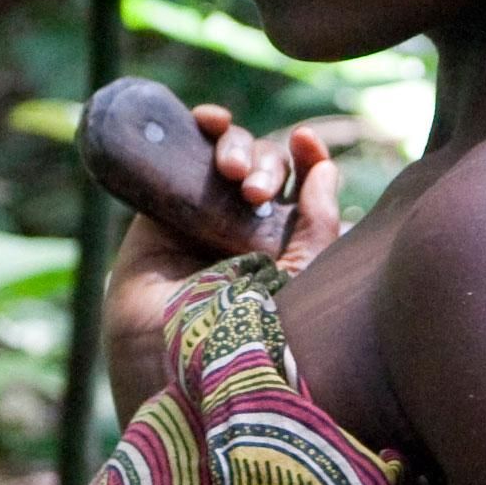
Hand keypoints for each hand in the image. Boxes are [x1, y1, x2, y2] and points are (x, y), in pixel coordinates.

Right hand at [101, 111, 342, 421]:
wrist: (179, 364)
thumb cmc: (250, 336)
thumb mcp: (302, 279)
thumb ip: (318, 224)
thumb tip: (325, 169)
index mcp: (284, 251)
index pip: (300, 190)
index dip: (306, 158)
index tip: (306, 143)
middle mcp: (242, 234)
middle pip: (262, 169)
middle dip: (264, 164)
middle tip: (253, 192)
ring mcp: (199, 222)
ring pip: (225, 157)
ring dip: (236, 147)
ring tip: (231, 173)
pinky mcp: (159, 216)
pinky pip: (178, 160)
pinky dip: (195, 129)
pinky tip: (207, 120)